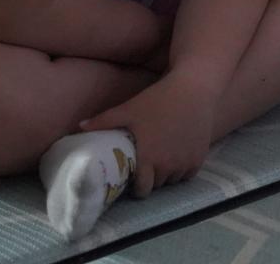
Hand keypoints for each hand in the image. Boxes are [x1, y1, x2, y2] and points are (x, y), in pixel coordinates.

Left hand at [79, 75, 215, 197]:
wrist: (194, 89)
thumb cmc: (158, 99)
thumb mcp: (129, 109)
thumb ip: (104, 121)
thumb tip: (79, 127)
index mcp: (149, 159)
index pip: (142, 190)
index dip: (136, 187)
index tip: (133, 178)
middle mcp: (169, 166)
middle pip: (157, 185)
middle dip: (150, 179)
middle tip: (145, 166)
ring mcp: (186, 163)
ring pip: (173, 180)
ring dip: (166, 174)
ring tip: (160, 160)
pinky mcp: (200, 158)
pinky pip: (188, 174)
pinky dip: (182, 169)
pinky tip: (176, 155)